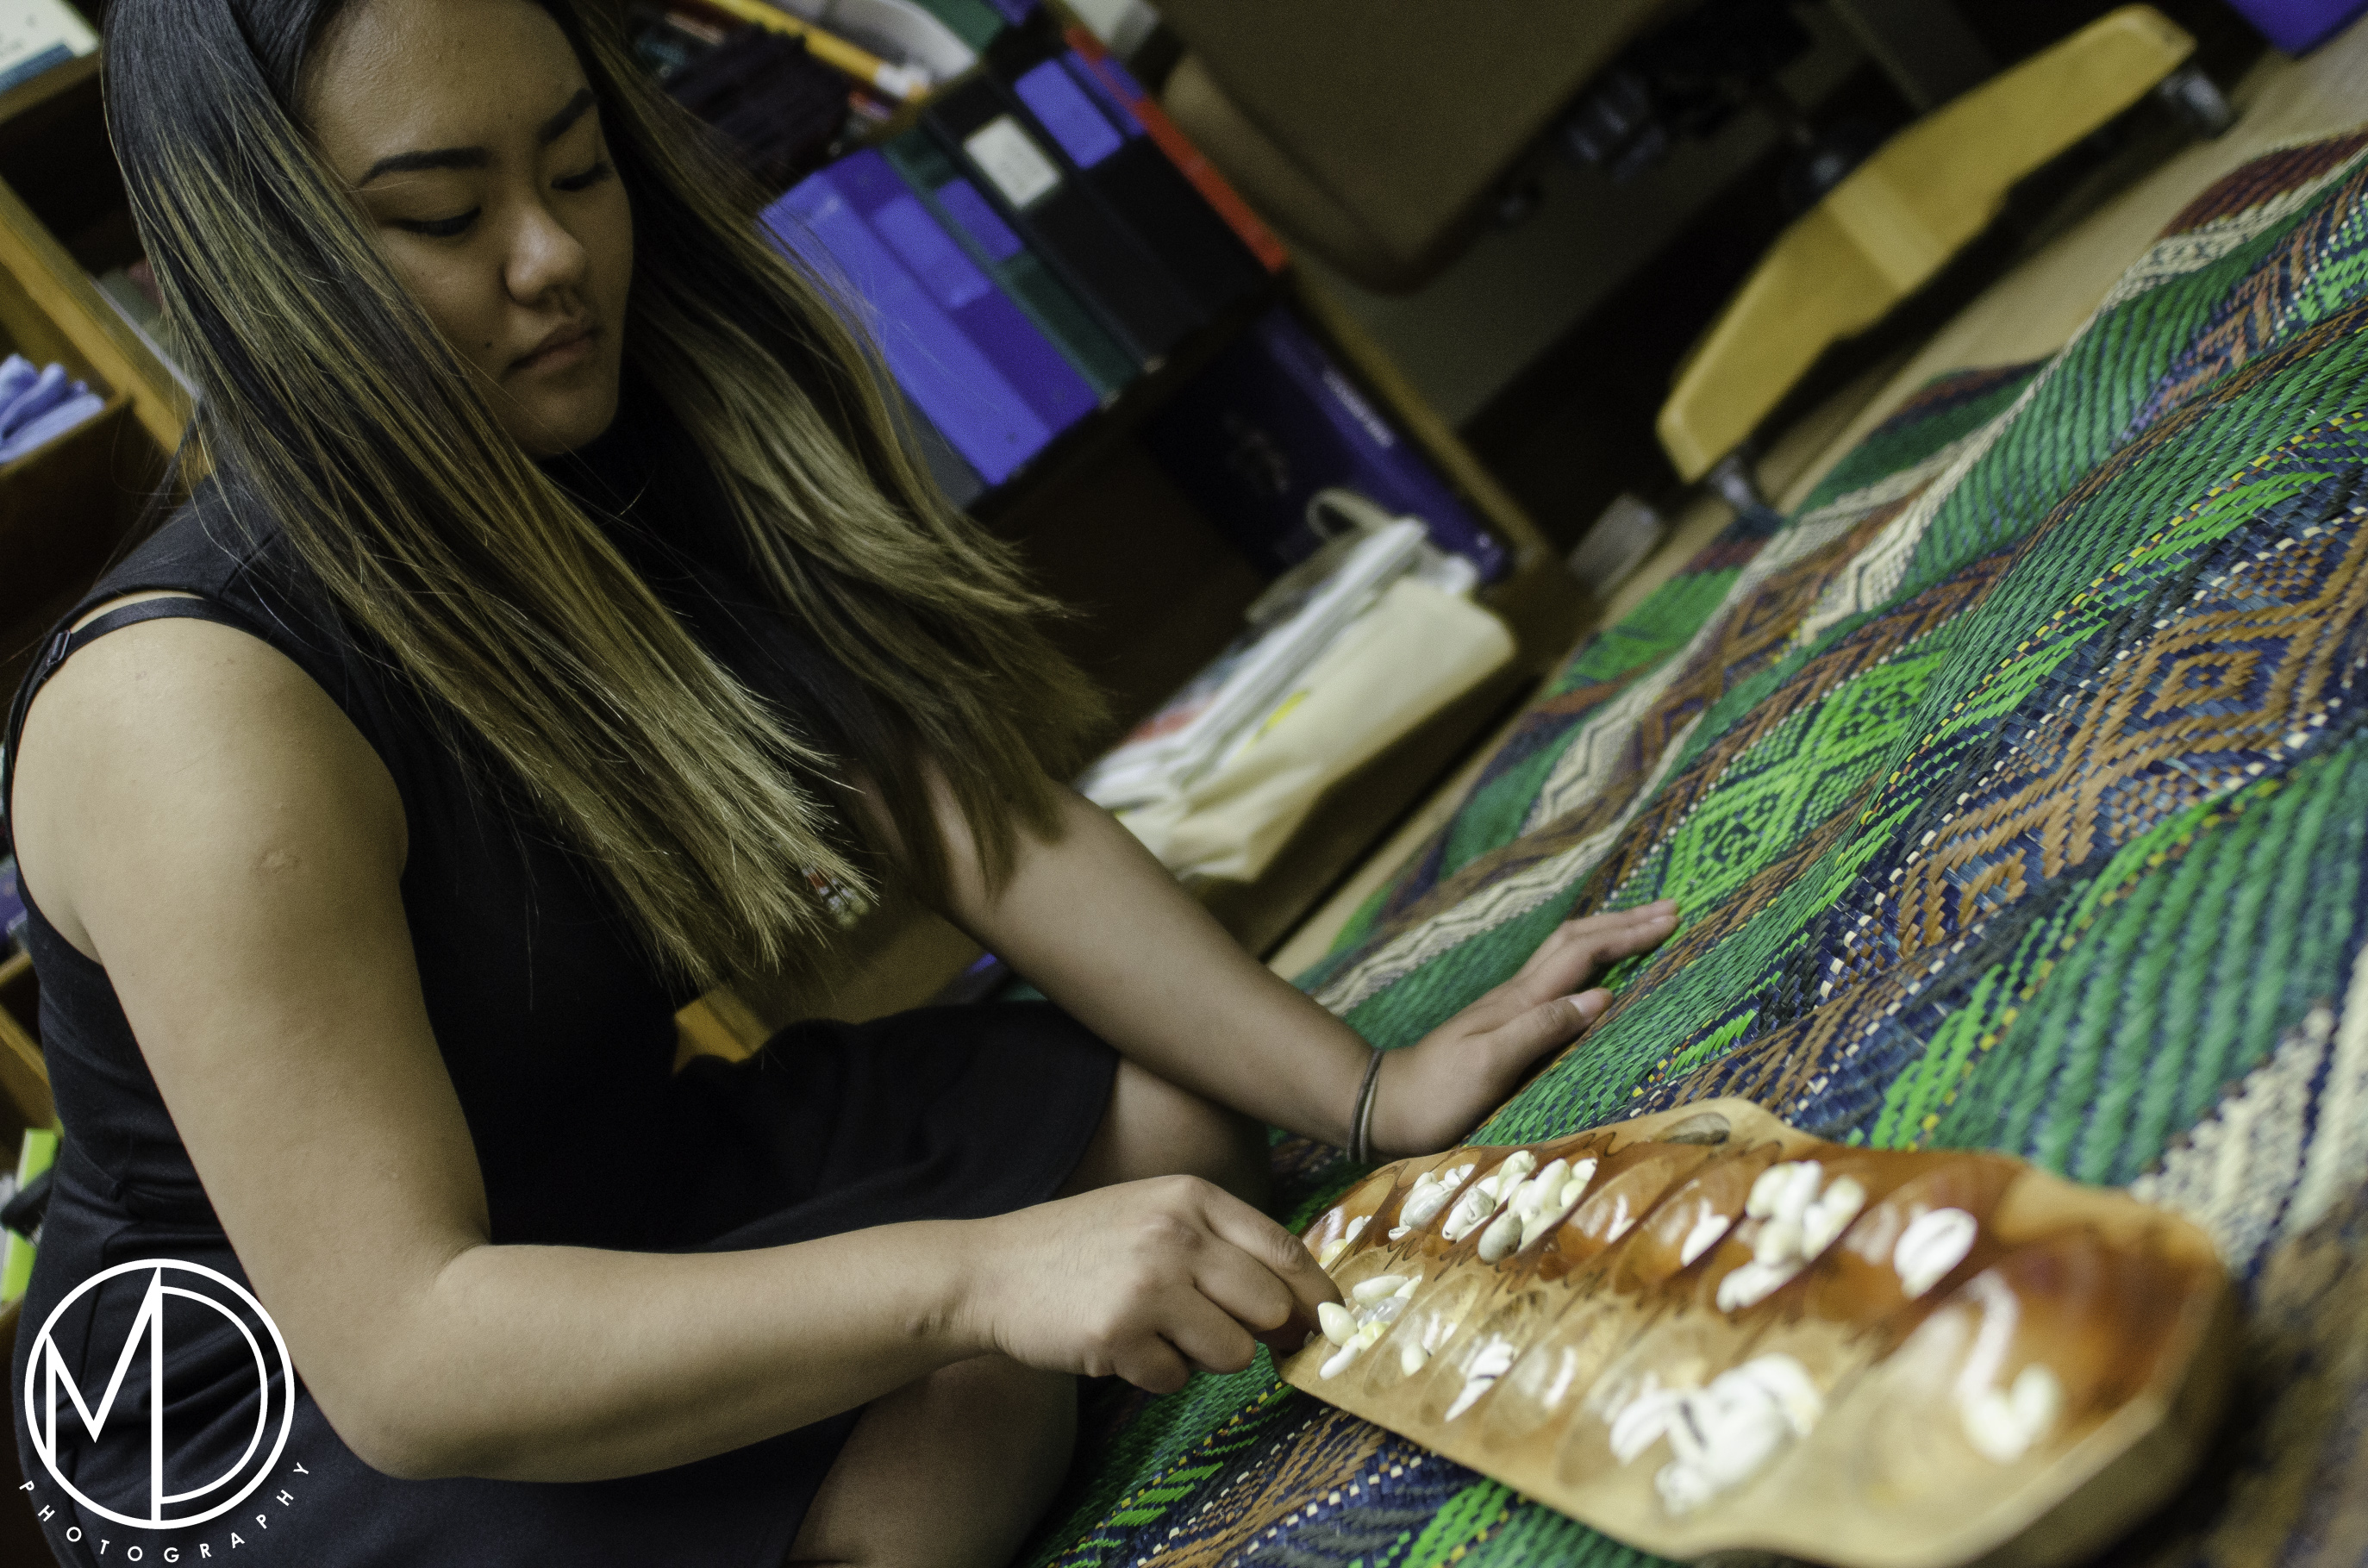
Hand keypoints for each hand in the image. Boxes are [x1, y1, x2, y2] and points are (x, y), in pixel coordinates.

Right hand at [956, 1175, 1340, 1393]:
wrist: (989, 1271)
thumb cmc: (1081, 1248)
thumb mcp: (1153, 1215)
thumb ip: (1221, 1245)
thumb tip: (1301, 1305)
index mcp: (1192, 1197)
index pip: (1287, 1250)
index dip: (1320, 1297)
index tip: (1330, 1326)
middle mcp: (1176, 1234)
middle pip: (1271, 1307)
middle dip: (1259, 1334)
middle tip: (1220, 1333)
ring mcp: (1147, 1283)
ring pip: (1234, 1352)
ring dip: (1205, 1357)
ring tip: (1157, 1332)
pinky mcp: (1118, 1333)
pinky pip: (1176, 1379)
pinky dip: (1156, 1374)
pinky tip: (1120, 1345)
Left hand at [1370, 900, 1678, 1156]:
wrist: (1385, 1106)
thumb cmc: (1438, 1093)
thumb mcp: (1491, 1065)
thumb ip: (1543, 1028)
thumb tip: (1602, 995)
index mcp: (1521, 1000)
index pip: (1582, 952)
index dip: (1627, 933)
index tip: (1670, 918)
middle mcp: (1518, 995)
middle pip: (1576, 942)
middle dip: (1624, 923)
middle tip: (1671, 910)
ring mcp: (1511, 1009)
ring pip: (1566, 956)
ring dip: (1607, 938)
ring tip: (1644, 927)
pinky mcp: (1507, 1027)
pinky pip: (1558, 982)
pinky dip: (1588, 966)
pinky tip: (1598, 976)